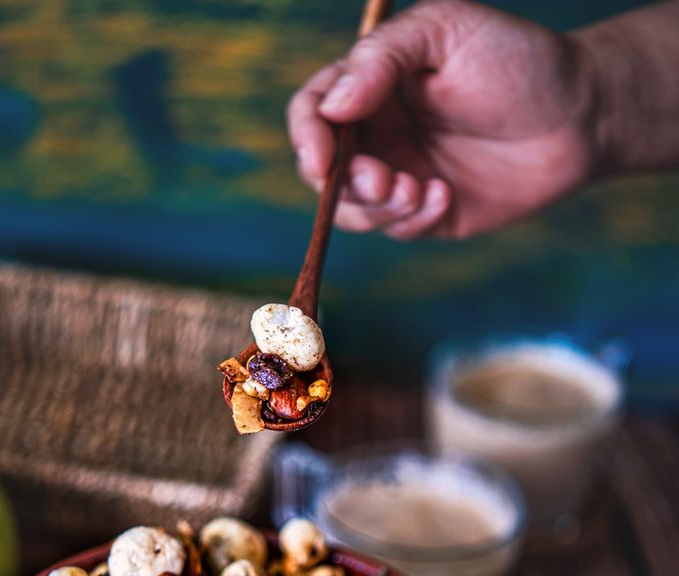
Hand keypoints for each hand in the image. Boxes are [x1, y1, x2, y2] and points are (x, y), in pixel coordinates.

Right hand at [287, 0, 598, 238]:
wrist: (580, 117)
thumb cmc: (518, 62)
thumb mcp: (447, 31)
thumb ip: (383, 58)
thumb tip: (333, 106)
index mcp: (374, 84)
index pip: (314, 110)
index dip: (308, 135)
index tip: (323, 155)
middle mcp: (380, 132)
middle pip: (323, 170)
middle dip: (342, 183)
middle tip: (384, 179)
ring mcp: (401, 175)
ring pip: (352, 210)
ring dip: (375, 208)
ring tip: (419, 189)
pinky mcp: (427, 215)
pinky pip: (396, 231)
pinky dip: (412, 219)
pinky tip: (446, 195)